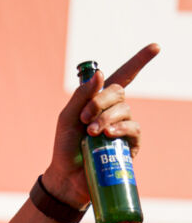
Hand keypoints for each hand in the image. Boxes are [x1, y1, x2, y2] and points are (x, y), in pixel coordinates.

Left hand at [42, 43, 159, 208]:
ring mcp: (123, 126)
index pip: (123, 76)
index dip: (139, 61)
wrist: (67, 175)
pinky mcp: (130, 143)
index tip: (156, 47)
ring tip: (90, 133)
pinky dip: (120, 128)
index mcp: (99, 101)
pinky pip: (132, 128)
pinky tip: (108, 135)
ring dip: (105, 119)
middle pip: (118, 92)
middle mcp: (114, 111)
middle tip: (84, 117)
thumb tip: (100, 74)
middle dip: (100, 102)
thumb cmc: (65, 146)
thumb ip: (80, 96)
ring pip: (124, 110)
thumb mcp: (67, 118)